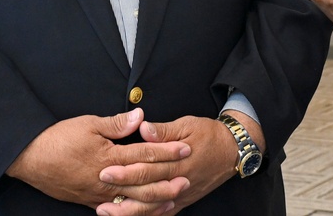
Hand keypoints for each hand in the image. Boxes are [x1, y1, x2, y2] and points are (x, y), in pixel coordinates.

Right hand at [6, 108, 190, 210]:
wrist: (30, 159)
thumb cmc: (59, 138)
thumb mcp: (89, 123)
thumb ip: (117, 123)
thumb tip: (141, 117)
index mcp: (108, 157)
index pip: (145, 154)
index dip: (167, 151)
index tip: (185, 148)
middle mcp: (106, 179)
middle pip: (143, 183)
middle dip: (167, 181)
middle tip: (187, 179)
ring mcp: (98, 194)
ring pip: (132, 202)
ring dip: (154, 201)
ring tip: (172, 199)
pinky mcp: (90, 202)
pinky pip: (117, 211)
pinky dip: (134, 211)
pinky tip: (145, 211)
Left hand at [98, 114, 256, 214]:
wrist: (233, 150)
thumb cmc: (209, 134)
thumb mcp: (188, 125)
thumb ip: (164, 130)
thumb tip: (143, 128)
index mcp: (178, 160)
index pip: (148, 167)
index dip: (126, 170)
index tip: (105, 169)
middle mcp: (179, 179)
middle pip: (146, 188)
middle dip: (121, 189)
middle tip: (99, 188)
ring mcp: (182, 193)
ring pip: (152, 206)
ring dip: (128, 210)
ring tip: (106, 210)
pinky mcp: (184, 200)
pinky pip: (164, 213)